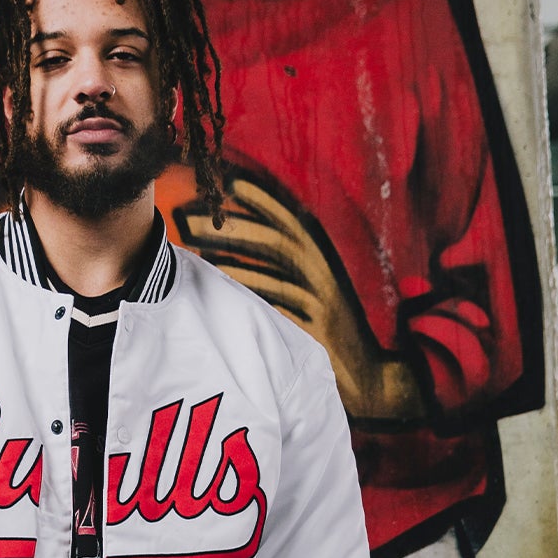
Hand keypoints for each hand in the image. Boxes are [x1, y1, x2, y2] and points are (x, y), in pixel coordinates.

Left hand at [172, 176, 421, 423]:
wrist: (367, 375)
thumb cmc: (330, 330)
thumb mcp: (315, 291)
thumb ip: (286, 267)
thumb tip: (242, 244)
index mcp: (320, 259)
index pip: (288, 220)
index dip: (261, 200)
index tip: (229, 183)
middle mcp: (320, 276)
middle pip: (273, 242)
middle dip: (232, 227)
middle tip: (191, 218)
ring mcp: (318, 304)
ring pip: (272, 276)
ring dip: (233, 263)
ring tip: (198, 254)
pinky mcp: (314, 333)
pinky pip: (278, 313)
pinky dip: (253, 301)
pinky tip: (225, 296)